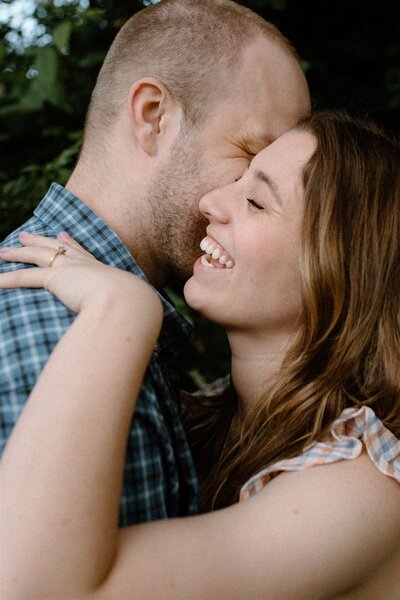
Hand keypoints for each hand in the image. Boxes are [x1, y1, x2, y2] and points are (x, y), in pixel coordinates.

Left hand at [0, 232, 161, 317]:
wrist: (129, 304)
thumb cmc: (135, 313)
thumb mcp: (131, 314)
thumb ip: (130, 323)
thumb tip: (145, 344)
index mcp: (101, 271)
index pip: (82, 253)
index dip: (71, 244)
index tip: (63, 236)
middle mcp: (84, 266)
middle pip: (56, 248)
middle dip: (39, 240)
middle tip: (26, 234)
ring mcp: (70, 270)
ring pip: (36, 256)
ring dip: (17, 253)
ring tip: (2, 249)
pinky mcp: (56, 279)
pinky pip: (25, 277)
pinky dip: (7, 279)